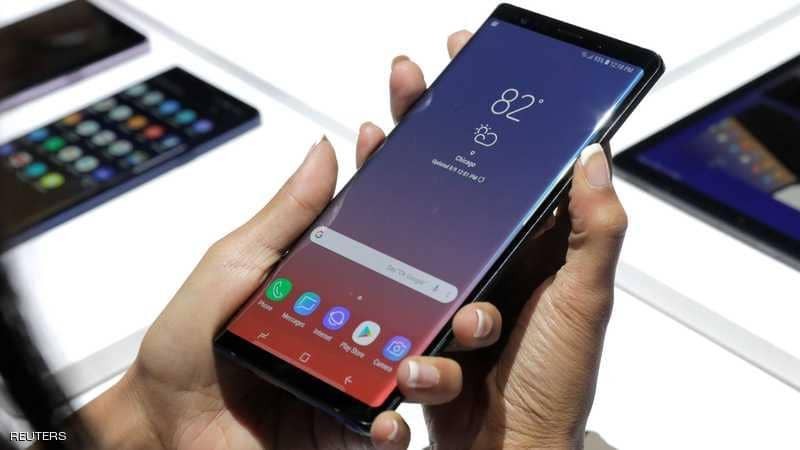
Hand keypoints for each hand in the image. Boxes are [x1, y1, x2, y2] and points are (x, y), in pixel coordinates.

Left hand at [77, 73, 504, 449]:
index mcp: (329, 282)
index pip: (381, 237)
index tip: (414, 164)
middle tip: (459, 284)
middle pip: (417, 305)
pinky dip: (396, 428)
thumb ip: (285, 215)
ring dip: (432, 362)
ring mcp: (354, 378)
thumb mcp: (234, 266)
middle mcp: (351, 327)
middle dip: (449, 294)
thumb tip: (323, 152)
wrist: (166, 426)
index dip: (403, 202)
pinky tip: (385, 419)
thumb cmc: (189, 346)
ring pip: (419, 366)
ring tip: (415, 360)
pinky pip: (391, 431)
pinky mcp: (349, 431)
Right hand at [374, 32, 627, 448]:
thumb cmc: (553, 384)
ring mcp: (448, 282)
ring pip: (408, 218)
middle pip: (447, 177)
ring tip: (376, 151)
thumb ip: (595, 232)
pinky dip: (371, 260)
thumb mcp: (583, 302)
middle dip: (421, 125)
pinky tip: (366, 244)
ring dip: (385, 181)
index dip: (482, 113)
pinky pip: (387, 274)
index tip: (462, 65)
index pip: (504, 162)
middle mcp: (489, 255)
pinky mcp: (416, 313)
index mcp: (532, 243)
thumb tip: (594, 158)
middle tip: (404, 85)